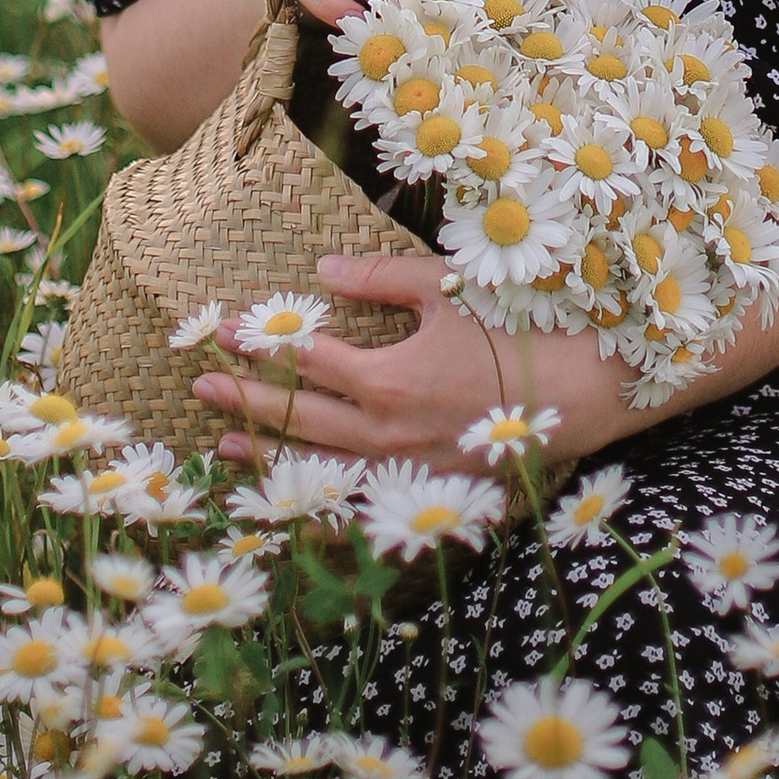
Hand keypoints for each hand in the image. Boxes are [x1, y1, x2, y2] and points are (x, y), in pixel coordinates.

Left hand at [191, 251, 624, 467]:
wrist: (578, 395)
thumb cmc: (510, 329)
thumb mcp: (443, 289)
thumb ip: (378, 280)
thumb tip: (323, 271)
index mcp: (387, 380)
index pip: (305, 362)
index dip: (259, 345)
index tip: (222, 332)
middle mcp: (386, 436)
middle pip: (300, 418)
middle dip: (246, 400)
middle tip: (201, 387)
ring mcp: (404, 473)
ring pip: (320, 469)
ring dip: (270, 454)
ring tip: (226, 444)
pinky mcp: (426, 497)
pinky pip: (359, 508)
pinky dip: (319, 504)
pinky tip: (293, 498)